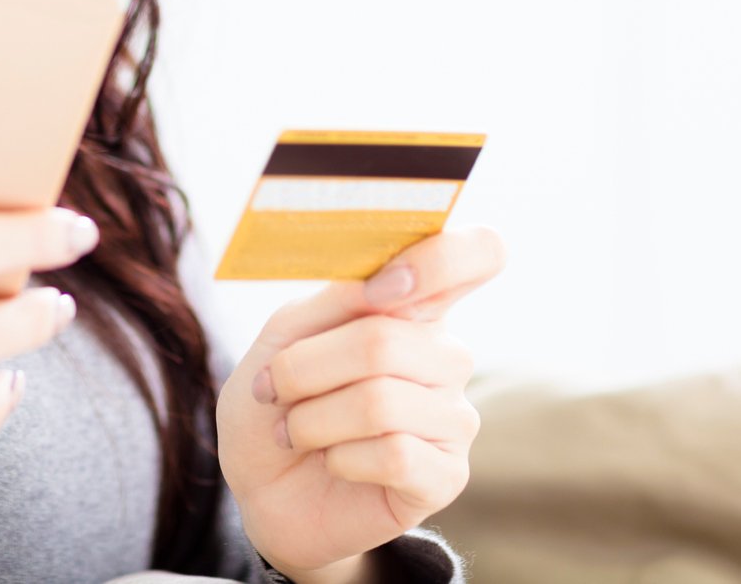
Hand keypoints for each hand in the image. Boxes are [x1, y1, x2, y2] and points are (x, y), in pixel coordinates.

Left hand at [215, 226, 506, 580]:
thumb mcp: (284, 337)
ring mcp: (453, 417)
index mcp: (414, 305)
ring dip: (313, 419)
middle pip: (385, 340)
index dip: (439, 260)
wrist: (261, 489)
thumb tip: (382, 284)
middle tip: (276, 389)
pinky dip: (340, 459)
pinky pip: (393, 454)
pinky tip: (334, 463)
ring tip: (296, 431)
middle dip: (306, 369)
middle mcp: (445, 355)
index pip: (479, 252)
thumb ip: (334, 301)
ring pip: (380, 402)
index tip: (380, 289)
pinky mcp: (447, 475)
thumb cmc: (277, 402)